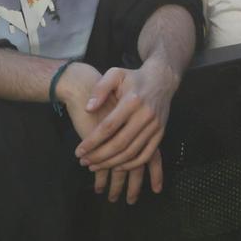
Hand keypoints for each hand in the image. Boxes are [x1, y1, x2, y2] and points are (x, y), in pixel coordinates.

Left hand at [76, 59, 180, 180]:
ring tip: (94, 166)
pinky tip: (116, 167)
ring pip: (132, 152)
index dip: (92, 142)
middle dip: (99, 156)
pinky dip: (131, 165)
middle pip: (120, 143)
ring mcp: (155, 126)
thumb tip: (88, 108)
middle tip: (84, 162)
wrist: (162, 79)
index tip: (78, 151)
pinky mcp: (161, 133)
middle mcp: (145, 115)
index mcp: (132, 101)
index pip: (109, 127)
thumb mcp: (115, 74)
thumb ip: (100, 89)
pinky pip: (146, 155)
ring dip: (112, 163)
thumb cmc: (133, 78)